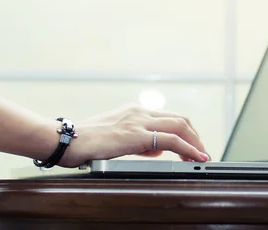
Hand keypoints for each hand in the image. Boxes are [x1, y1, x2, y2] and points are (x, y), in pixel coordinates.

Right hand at [58, 104, 209, 167]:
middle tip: (202, 152)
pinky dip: (188, 148)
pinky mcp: (136, 134)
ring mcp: (139, 121)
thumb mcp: (117, 138)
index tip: (194, 145)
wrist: (65, 140)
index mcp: (136, 111)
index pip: (170, 118)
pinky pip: (171, 140)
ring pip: (180, 126)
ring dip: (195, 142)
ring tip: (201, 156)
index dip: (187, 132)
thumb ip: (139, 142)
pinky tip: (195, 157)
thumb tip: (157, 151)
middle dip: (196, 136)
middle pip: (180, 119)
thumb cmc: (86, 142)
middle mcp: (140, 112)